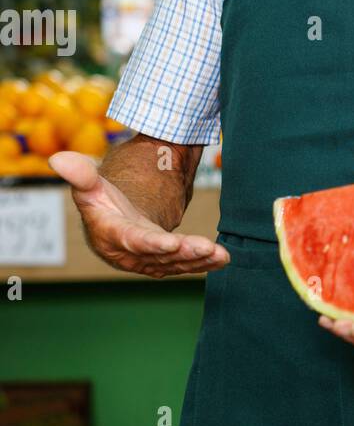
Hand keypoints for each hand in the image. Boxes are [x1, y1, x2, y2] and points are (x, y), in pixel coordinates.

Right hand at [49, 150, 229, 277]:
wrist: (112, 224)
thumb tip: (58, 159)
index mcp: (113, 235)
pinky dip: (205, 264)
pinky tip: (224, 259)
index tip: (171, 244)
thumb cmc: (102, 203)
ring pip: (176, 264)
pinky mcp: (166, 264)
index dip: (151, 244)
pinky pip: (186, 266)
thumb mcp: (90, 187)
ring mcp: (150, 262)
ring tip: (220, 254)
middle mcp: (132, 254)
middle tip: (206, 247)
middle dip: (183, 253)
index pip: (133, 241)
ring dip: (199, 260)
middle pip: (159, 256)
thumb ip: (79, 175)